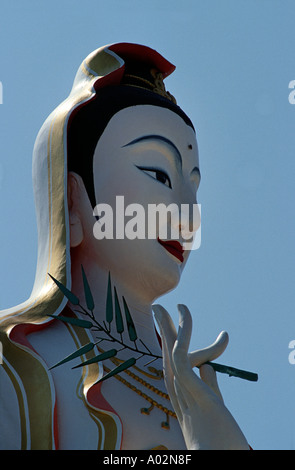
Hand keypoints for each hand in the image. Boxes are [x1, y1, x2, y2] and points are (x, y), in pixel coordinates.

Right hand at [152, 304, 248, 449]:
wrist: (214, 454)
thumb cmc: (216, 436)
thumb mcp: (212, 403)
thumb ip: (209, 384)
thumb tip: (208, 366)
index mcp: (180, 390)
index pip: (176, 359)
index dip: (186, 340)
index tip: (202, 330)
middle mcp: (174, 385)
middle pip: (166, 349)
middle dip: (163, 327)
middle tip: (157, 308)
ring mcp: (179, 384)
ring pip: (170, 346)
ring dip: (168, 323)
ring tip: (168, 306)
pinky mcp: (187, 383)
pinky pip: (181, 352)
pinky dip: (183, 331)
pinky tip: (184, 314)